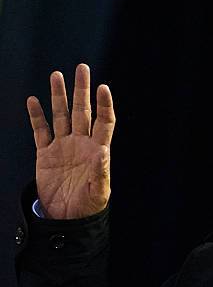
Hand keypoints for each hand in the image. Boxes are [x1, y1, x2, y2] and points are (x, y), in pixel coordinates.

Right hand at [27, 64, 115, 218]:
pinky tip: (34, 100)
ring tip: (56, 75)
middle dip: (82, 90)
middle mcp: (81, 144)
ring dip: (58, 96)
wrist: (67, 218)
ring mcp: (63, 147)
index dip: (104, 105)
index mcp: (97, 151)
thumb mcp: (99, 192)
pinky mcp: (45, 154)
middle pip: (82, 111)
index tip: (103, 87)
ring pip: (61, 116)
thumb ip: (100, 172)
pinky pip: (40, 131)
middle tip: (82, 68)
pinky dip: (37, 116)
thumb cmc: (88, 206)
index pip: (103, 122)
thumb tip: (103, 153)